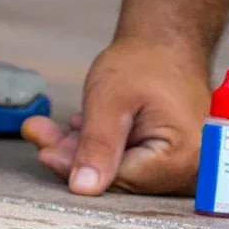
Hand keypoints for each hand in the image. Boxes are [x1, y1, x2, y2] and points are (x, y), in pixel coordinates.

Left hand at [22, 38, 210, 195]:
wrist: (168, 40)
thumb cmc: (145, 61)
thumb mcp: (110, 100)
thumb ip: (97, 146)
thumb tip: (83, 189)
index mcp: (180, 157)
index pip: (119, 179)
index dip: (78, 169)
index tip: (45, 153)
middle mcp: (188, 168)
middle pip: (120, 177)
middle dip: (76, 158)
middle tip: (40, 136)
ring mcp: (183, 164)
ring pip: (120, 170)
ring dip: (84, 151)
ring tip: (51, 129)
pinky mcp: (171, 158)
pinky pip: (130, 161)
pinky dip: (102, 147)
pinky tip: (78, 128)